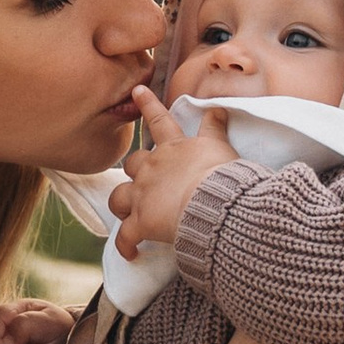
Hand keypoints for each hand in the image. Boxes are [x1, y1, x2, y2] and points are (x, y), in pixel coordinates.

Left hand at [108, 94, 236, 259]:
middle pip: (133, 164)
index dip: (148, 104)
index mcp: (174, 148)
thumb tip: (219, 109)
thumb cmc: (223, 176)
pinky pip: (126, 237)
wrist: (214, 203)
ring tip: (127, 214)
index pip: (159, 120)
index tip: (136, 91)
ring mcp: (143, 195)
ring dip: (122, 205)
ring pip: (119, 198)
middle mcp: (153, 168)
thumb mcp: (222, 146)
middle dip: (135, 170)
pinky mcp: (141, 222)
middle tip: (140, 178)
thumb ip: (216, 128)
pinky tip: (132, 253)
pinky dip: (127, 245)